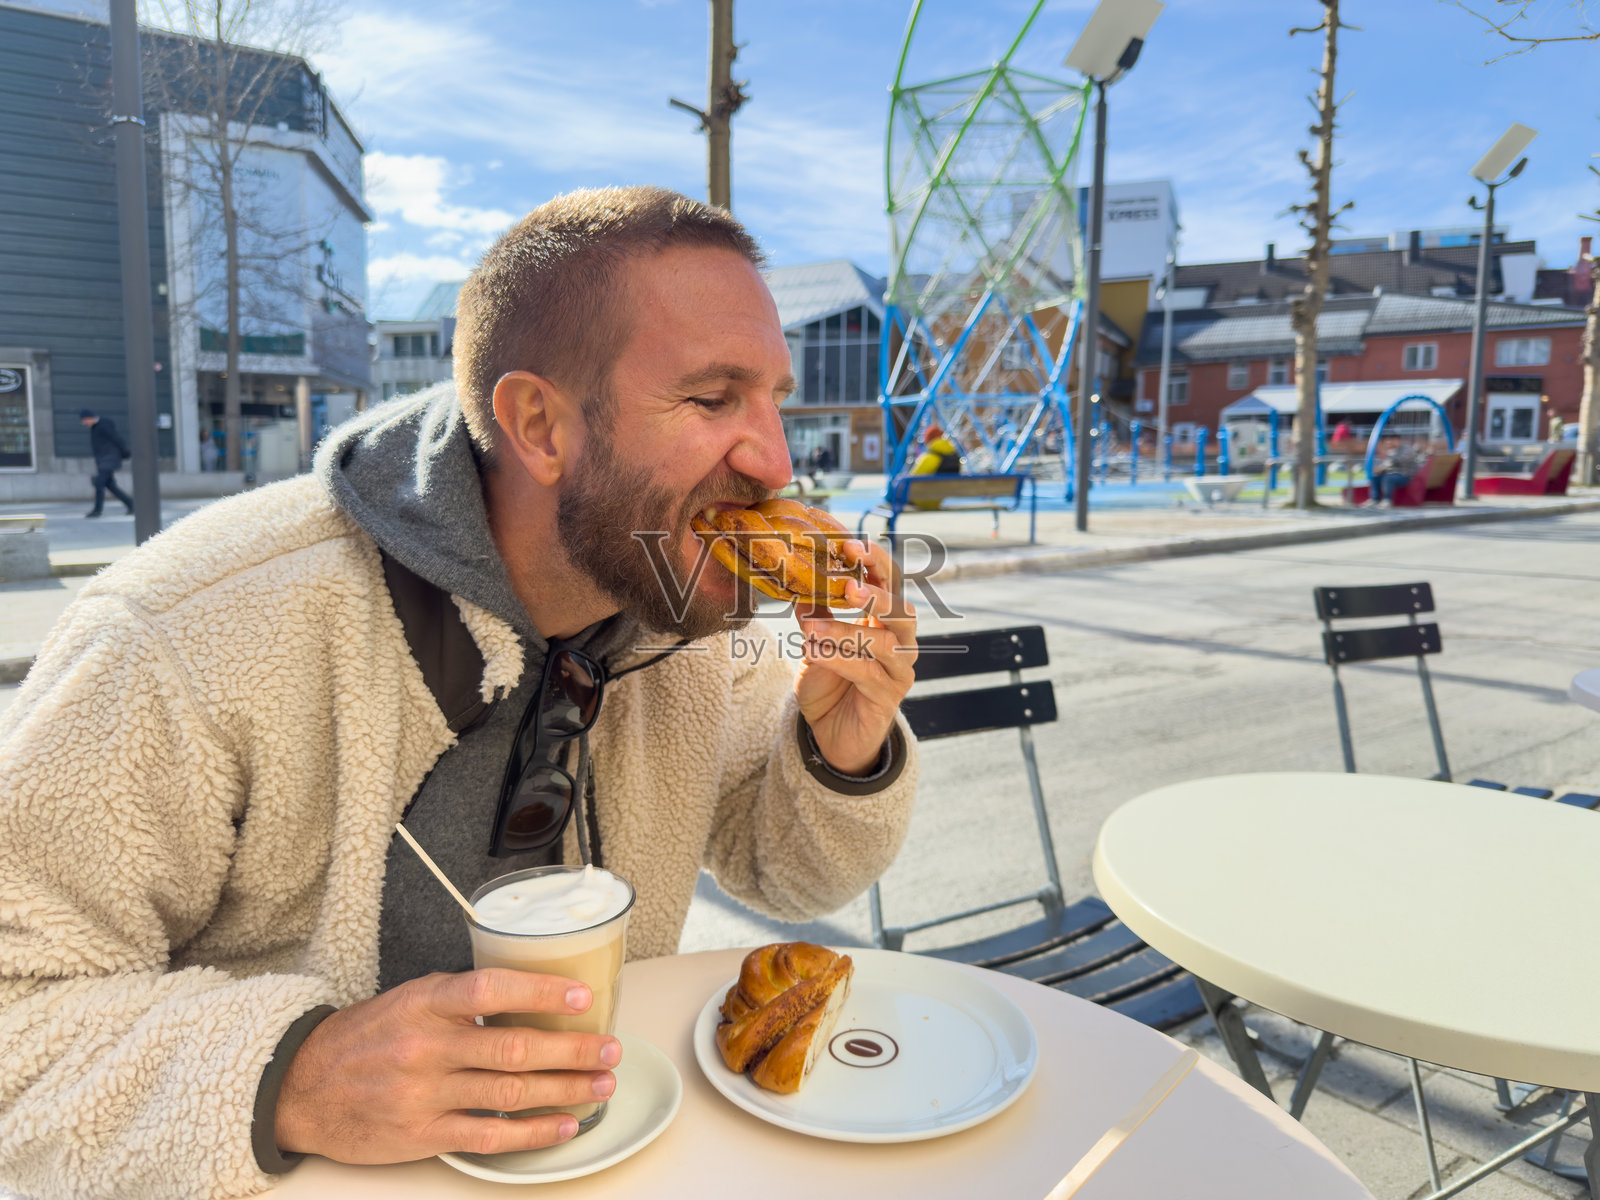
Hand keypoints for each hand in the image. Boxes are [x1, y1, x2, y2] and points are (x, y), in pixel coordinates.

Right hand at [274, 969, 622, 1162]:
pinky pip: (489, 1135)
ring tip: (600, 1084)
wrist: (301, 1087)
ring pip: (510, 1091)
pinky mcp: (421, 1135)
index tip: (583, 993)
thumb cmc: (363, 1038)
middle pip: (514, 1046)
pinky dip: (532, 1131)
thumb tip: (528, 997)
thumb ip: (461, 1000)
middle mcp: (426, 1047)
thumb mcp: (408, 1000)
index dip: (541, 990)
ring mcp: (424, 1094)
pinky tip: (562, 1125)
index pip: (491, 989)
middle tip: (609, 1048)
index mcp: (425, 1003)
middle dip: (572, 1048)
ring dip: (564, 1089)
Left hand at [794, 537, 917, 774]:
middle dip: (877, 595)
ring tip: (811, 629)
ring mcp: (899, 670)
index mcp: (884, 620)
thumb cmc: (828, 683)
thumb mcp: (814, 642)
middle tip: (849, 586)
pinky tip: (814, 651)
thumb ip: (813, 614)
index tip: (850, 545)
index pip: (890, 582)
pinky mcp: (890, 696)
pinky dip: (839, 660)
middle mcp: (900, 641)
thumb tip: (797, 579)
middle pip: (902, 610)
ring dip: (846, 632)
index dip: (875, 562)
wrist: (831, 733)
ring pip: (884, 643)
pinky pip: (868, 673)